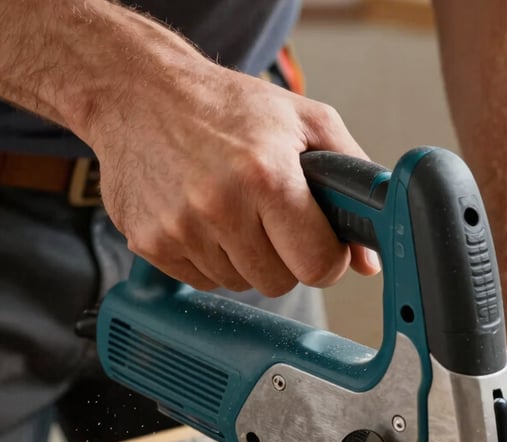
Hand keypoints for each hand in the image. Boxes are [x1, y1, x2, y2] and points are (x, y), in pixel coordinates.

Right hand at [88, 62, 379, 292]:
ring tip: (231, 209)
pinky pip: (202, 281)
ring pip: (240, 284)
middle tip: (269, 217)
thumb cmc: (225, 106)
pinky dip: (209, 258)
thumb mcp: (305, 121)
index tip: (317, 241)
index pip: (317, 265)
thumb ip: (351, 180)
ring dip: (244, 258)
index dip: (325, 258)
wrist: (136, 91)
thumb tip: (369, 259)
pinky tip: (202, 218)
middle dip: (284, 258)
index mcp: (267, 175)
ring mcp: (181, 229)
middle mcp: (220, 205)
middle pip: (279, 283)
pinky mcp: (151, 243)